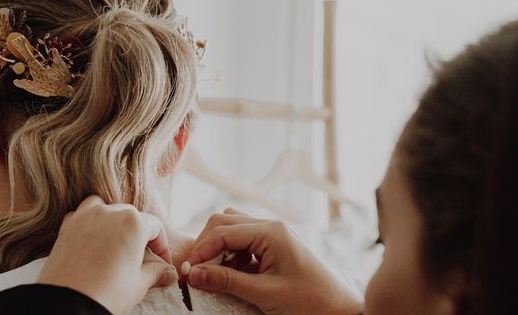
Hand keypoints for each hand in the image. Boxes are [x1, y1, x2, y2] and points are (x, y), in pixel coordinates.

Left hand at [37, 196, 176, 314]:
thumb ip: (156, 272)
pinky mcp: (68, 226)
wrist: (68, 304)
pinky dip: (91, 224)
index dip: (162, 247)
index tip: (162, 263)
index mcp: (133, 222)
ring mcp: (87, 216)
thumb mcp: (139, 284)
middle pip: (133, 217)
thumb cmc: (105, 294)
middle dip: (140, 237)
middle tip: (142, 261)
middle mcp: (110, 212)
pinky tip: (94, 242)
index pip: (155, 227)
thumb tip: (167, 272)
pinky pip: (84, 215)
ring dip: (116, 224)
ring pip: (108, 210)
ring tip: (117, 247)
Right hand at [186, 208, 364, 314]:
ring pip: (232, 228)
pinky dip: (231, 253)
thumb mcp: (265, 293)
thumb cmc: (309, 301)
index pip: (223, 231)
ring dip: (218, 247)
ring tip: (214, 272)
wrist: (339, 311)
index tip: (188, 273)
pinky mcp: (273, 245)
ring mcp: (272, 234)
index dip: (201, 251)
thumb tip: (194, 274)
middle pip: (223, 222)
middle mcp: (270, 226)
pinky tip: (233, 273)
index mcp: (270, 231)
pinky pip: (242, 240)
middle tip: (196, 271)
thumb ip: (227, 281)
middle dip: (206, 245)